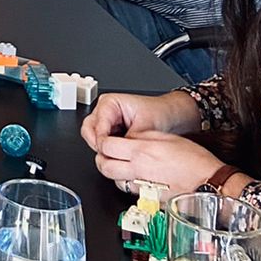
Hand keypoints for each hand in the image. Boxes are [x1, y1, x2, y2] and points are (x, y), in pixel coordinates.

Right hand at [80, 89, 198, 149]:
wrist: (171, 116)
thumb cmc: (160, 113)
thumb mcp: (146, 126)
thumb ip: (130, 139)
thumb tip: (121, 152)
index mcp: (110, 103)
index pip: (97, 125)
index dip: (103, 142)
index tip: (108, 153)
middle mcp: (105, 111)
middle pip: (89, 131)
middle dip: (98, 146)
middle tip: (109, 157)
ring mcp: (107, 122)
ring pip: (93, 139)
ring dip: (104, 150)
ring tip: (117, 158)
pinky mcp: (112, 132)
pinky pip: (103, 143)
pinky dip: (109, 151)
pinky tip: (120, 156)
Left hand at [91, 130, 225, 195]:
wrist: (210, 182)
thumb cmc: (195, 161)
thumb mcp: (167, 138)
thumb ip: (144, 137)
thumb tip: (129, 137)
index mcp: (142, 152)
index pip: (107, 146)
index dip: (102, 142)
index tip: (105, 141)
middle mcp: (140, 171)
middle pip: (105, 167)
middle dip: (102, 160)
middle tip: (106, 155)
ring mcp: (143, 188)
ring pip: (116, 182)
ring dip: (115, 174)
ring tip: (123, 167)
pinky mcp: (150, 200)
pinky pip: (132, 193)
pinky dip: (131, 186)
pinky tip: (139, 180)